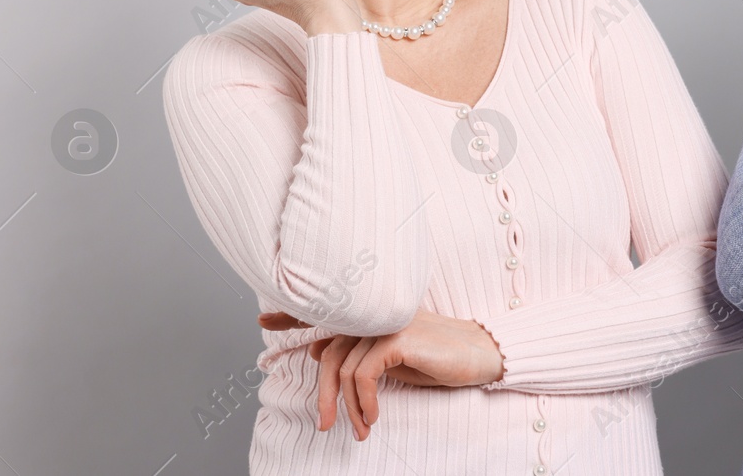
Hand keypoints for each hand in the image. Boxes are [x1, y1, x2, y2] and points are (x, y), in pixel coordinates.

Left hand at [259, 309, 504, 439]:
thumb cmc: (437, 358)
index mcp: (370, 314)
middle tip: (324, 426)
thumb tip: (317, 353)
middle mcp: (373, 312)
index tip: (263, 322)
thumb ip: (358, 353)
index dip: (290, 315)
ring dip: (348, 407)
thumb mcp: (390, 359)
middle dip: (321, 395)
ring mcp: (385, 321)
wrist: (479, 355)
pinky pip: (363, 374)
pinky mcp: (397, 336)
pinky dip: (364, 401)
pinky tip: (373, 416)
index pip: (325, 313)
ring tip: (361, 430)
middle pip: (328, 354)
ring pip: (343, 369)